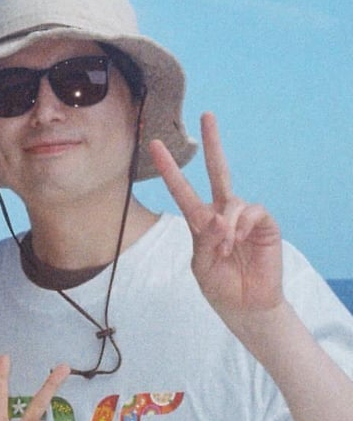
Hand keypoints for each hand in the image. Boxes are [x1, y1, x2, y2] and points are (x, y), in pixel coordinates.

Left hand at [150, 112, 282, 326]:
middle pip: (217, 171)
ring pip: (231, 201)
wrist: (245, 305)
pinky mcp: (264, 224)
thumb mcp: (200, 263)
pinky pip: (252, 211)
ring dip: (225, 225)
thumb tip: (219, 218)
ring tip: (225, 248)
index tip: (155, 145)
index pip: (182, 190)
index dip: (170, 168)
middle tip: (208, 115)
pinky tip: (240, 240)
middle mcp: (222, 213)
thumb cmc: (219, 286)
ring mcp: (244, 217)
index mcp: (200, 221)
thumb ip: (204, 239)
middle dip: (213, 143)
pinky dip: (242, 225)